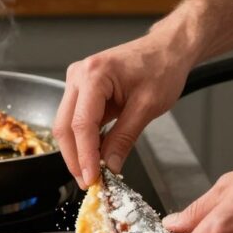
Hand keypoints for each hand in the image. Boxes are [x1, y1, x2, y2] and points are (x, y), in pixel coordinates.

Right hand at [54, 36, 193, 187]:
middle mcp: (79, 75)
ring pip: (67, 125)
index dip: (84, 157)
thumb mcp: (147, 107)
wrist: (167, 49)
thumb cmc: (162, 67)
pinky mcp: (82, 89)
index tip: (91, 179)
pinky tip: (95, 155)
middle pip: (65, 127)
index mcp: (94, 74)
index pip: (81, 124)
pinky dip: (84, 140)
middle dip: (75, 158)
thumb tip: (109, 166)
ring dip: (78, 151)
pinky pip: (77, 119)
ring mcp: (77, 81)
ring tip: (94, 172)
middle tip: (89, 182)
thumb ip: (124, 138)